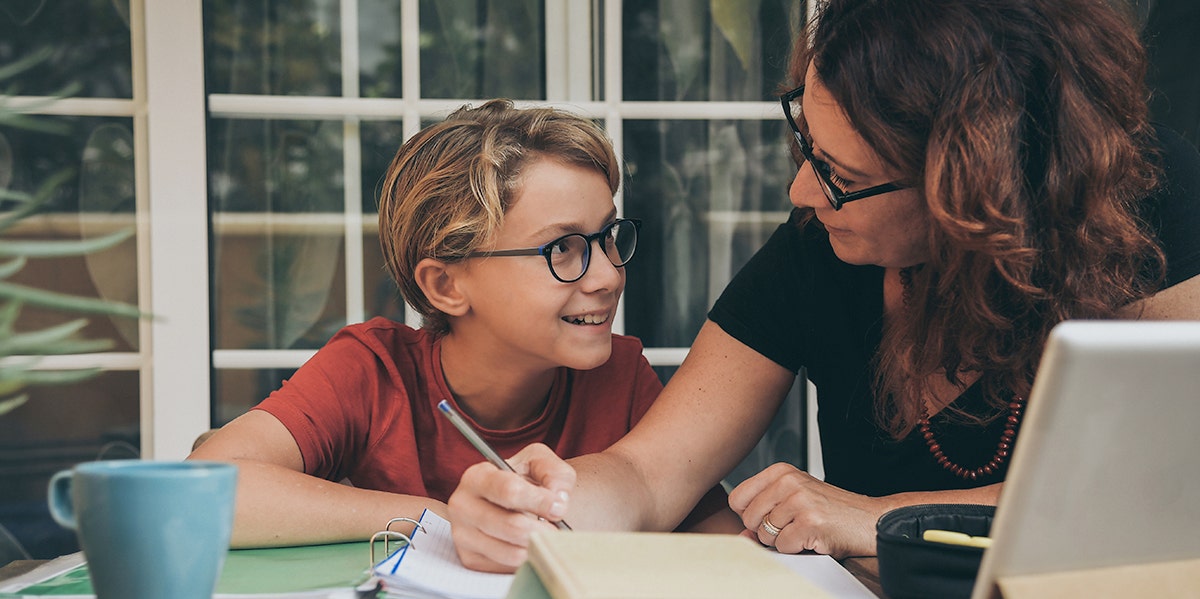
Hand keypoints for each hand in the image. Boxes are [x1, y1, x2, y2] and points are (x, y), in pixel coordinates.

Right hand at [447, 443, 574, 571]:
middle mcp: (462, 506)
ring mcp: (463, 535)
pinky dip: (527, 560)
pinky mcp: (470, 559)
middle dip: (542, 529)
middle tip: (558, 528)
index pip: (509, 491)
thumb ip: (554, 473)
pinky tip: (530, 546)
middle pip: (512, 526)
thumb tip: (558, 499)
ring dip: (537, 547)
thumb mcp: (541, 463)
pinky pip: (507, 568)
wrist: (515, 503)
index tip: (559, 508)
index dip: (540, 501)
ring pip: (512, 552)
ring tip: (546, 536)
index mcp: (476, 477)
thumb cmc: (527, 480)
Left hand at [728, 462, 885, 557]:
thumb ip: (764, 512)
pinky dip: (797, 549)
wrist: (870, 520)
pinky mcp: (809, 523)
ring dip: (783, 540)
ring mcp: (799, 501)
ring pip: (765, 534)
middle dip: (766, 531)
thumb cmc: (832, 511)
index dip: (750, 515)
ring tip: (805, 529)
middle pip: (748, 519)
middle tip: (792, 525)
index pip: (737, 498)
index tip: (771, 516)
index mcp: (781, 471)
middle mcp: (789, 481)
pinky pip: (783, 546)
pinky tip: (813, 537)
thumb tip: (741, 536)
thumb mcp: (794, 500)